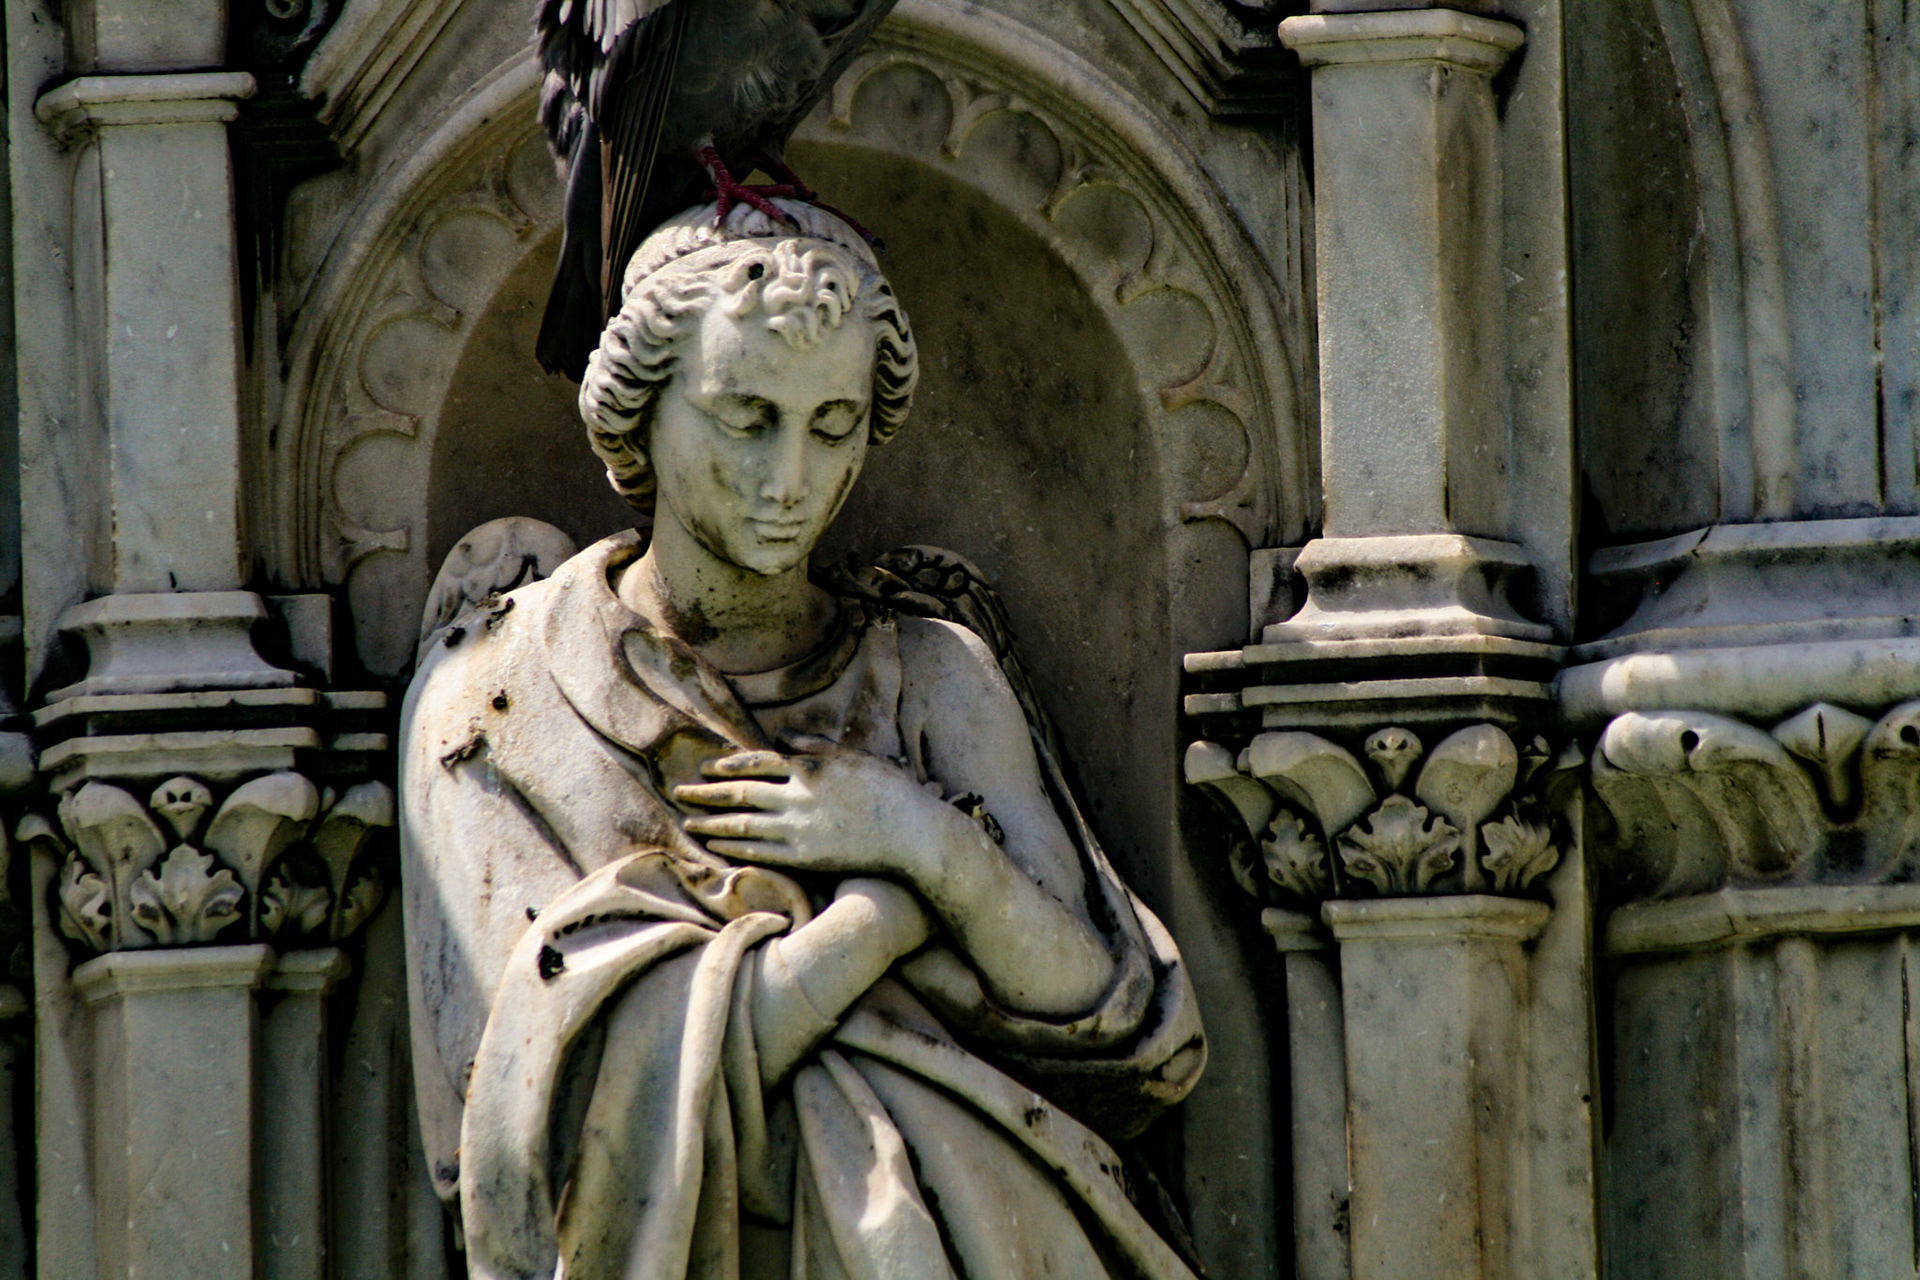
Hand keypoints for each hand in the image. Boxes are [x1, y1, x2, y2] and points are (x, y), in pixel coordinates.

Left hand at [673, 736, 964, 884]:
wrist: (911, 832)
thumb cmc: (890, 791)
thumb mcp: (854, 758)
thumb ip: (816, 746)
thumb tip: (784, 736)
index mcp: (810, 767)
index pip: (758, 762)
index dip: (728, 765)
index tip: (706, 767)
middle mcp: (798, 797)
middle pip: (742, 793)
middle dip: (707, 794)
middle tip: (680, 793)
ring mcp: (799, 829)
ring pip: (744, 825)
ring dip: (713, 824)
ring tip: (689, 824)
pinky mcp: (805, 857)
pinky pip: (762, 853)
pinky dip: (736, 849)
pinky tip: (718, 847)